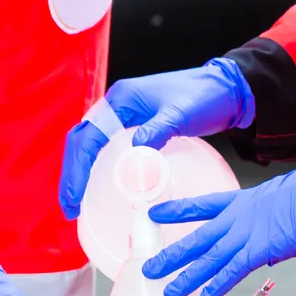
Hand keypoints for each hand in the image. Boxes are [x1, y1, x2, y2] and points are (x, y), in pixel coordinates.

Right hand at [59, 58, 255, 217]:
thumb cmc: (204, 96)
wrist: (225, 89)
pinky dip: (97, 166)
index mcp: (120, 99)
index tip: (75, 196)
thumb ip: (157, 130)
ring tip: (77, 201)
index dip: (77, 168)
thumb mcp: (180, 115)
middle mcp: (116, 105)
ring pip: (91, 144)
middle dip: (71, 173)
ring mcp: (125, 115)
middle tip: (70, 206)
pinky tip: (99, 185)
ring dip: (80, 171)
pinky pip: (107, 147)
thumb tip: (136, 150)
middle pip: (81, 140)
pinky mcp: (135, 125)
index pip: (88, 136)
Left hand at [140, 166, 295, 295]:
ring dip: (188, 276)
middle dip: (173, 254)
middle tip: (148, 268)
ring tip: (167, 291)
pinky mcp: (263, 248)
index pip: (203, 205)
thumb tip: (273, 239)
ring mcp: (249, 232)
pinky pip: (234, 269)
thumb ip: (272, 216)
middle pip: (198, 237)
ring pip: (209, 258)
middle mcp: (240, 216)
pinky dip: (219, 284)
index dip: (177, 210)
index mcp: (244, 200)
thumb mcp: (286, 197)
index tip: (154, 213)